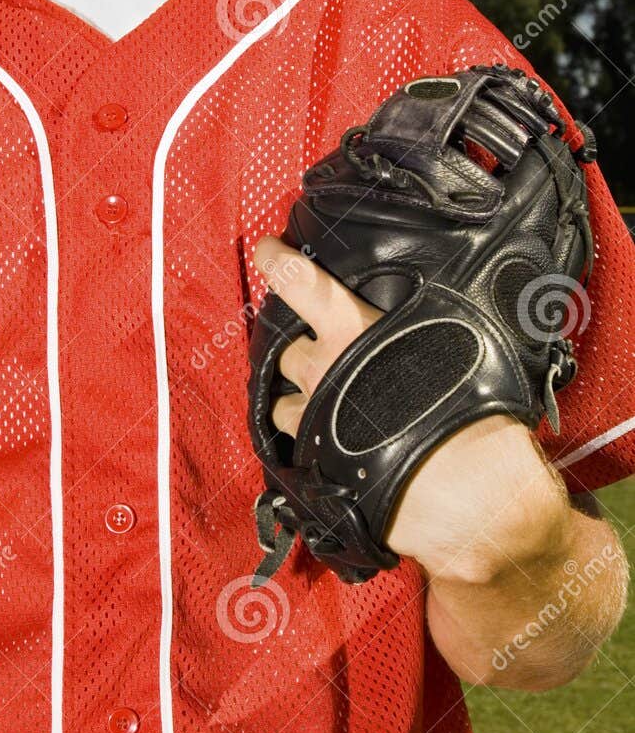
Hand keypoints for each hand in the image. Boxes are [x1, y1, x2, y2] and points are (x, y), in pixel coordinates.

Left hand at [251, 234, 565, 580]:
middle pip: (285, 349)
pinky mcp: (315, 459)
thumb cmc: (465, 405)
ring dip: (294, 401)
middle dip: (296, 350)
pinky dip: (305, 442)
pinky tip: (326, 447)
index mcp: (349, 327)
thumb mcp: (450, 345)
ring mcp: (312, 415)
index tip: (266, 249)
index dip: (276, 260)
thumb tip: (443, 310)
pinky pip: (296, 446)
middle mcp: (321, 367)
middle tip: (316, 353)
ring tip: (318, 406)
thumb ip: (429, 322)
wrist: (457, 482)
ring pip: (281, 402)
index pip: (298, 281)